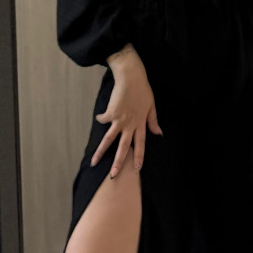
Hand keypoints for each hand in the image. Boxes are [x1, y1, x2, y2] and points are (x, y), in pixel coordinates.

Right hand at [92, 54, 162, 177]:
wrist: (131, 77)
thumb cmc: (143, 89)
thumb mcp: (152, 105)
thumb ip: (153, 121)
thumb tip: (159, 133)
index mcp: (141, 123)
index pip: (141, 144)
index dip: (139, 157)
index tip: (136, 169)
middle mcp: (130, 124)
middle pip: (123, 147)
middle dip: (118, 162)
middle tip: (113, 176)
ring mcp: (119, 120)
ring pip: (109, 140)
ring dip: (101, 152)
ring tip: (94, 162)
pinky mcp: (110, 113)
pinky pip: (103, 120)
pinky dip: (100, 119)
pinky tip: (100, 117)